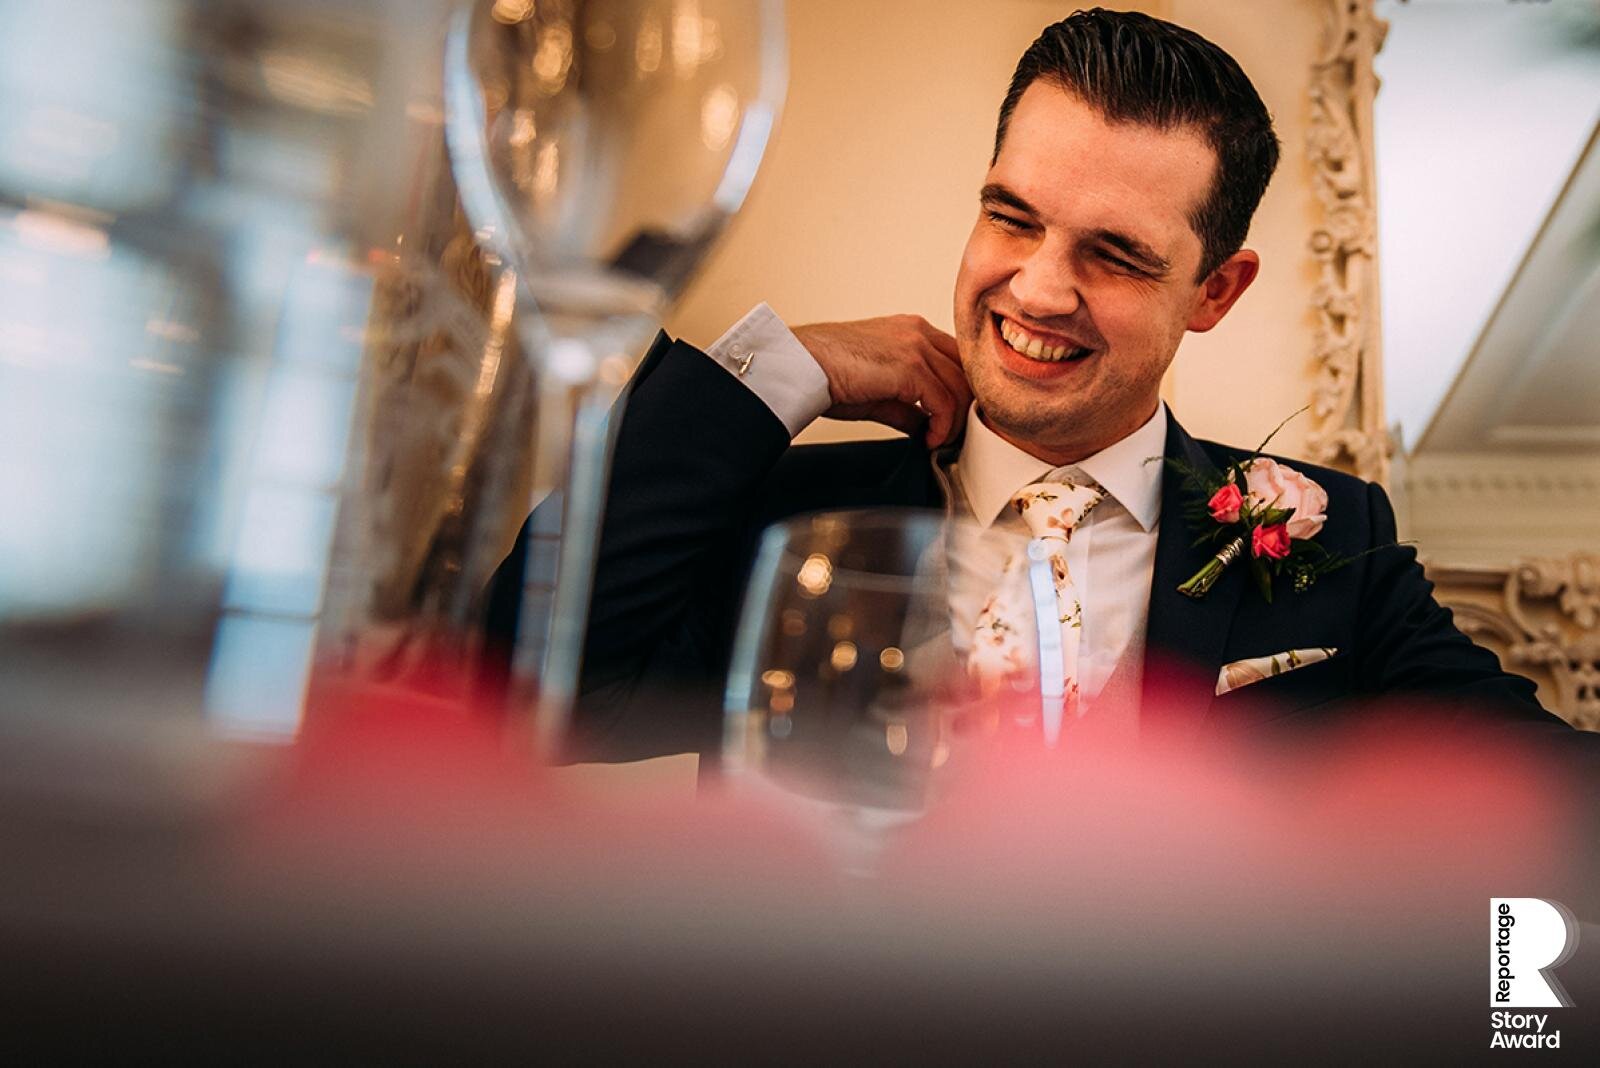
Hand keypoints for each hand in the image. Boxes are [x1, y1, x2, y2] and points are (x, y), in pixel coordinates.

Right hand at [792, 316, 969, 447]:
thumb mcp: (877, 391)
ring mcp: (916, 346)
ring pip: (959, 387)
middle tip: (948, 435)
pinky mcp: (911, 367)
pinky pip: (944, 402)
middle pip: (964, 371)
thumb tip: (926, 427)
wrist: (800, 364)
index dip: (958, 392)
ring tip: (936, 441)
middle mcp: (918, 331)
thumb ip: (907, 406)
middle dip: (963, 407)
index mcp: (911, 330)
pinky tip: (926, 440)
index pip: (955, 359)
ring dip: (953, 422)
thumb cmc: (825, 372)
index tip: (949, 420)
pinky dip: (941, 426)